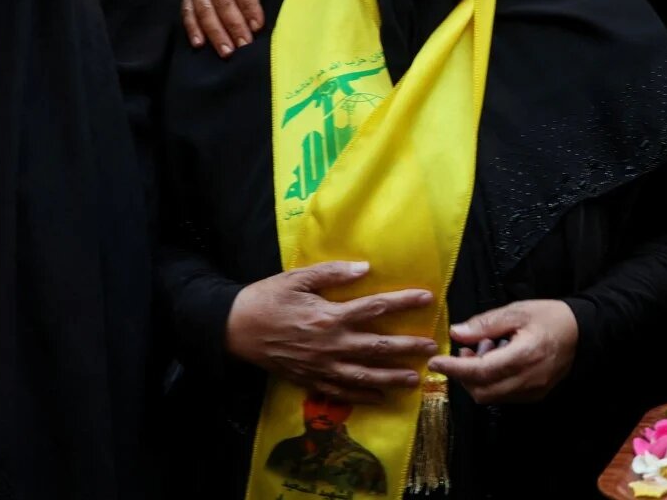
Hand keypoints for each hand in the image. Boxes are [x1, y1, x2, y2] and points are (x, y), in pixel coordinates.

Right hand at [225, 261, 437, 402]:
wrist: (235, 329)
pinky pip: (342, 392)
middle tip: (431, 347)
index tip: (427, 298)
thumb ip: (333, 273)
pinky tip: (380, 398)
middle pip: (377, 347)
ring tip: (415, 379)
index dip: (404, 302)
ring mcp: (321, 366)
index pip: (376, 308)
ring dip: (391, 377)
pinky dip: (362, 397)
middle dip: (407, 347)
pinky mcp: (310, 380)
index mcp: (330, 316)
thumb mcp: (297, 278)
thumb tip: (365, 268)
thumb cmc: (267, 299)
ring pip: (364, 376)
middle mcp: (330, 344)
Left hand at [428, 300, 577, 403]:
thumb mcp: (518, 311)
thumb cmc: (550, 317)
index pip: (481, 371)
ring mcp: (532, 392)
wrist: (582, 332)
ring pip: (491, 396)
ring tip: (482, 352)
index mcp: (524, 356)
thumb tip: (456, 333)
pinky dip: (490, 383)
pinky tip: (495, 362)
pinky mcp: (535, 396)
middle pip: (482, 391)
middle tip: (463, 351)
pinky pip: (503, 396)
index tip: (435, 362)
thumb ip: (486, 324)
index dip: (455, 368)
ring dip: (476, 379)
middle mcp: (528, 380)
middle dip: (463, 374)